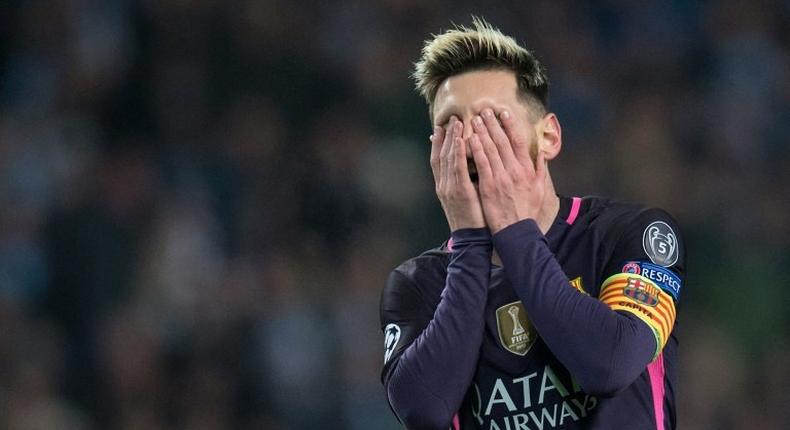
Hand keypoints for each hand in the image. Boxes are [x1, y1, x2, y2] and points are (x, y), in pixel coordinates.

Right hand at [430, 117, 485, 231]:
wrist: (473, 240)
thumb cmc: (475, 220)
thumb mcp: (468, 198)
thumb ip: (468, 181)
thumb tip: (474, 166)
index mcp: (445, 186)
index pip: (438, 159)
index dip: (440, 142)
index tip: (443, 127)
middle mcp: (444, 185)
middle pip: (441, 155)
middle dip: (446, 136)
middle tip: (451, 118)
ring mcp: (450, 188)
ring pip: (449, 158)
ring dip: (452, 139)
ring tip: (457, 122)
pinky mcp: (460, 191)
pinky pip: (459, 168)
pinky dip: (459, 152)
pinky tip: (462, 139)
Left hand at [468, 109, 545, 233]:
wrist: (516, 231)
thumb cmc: (527, 212)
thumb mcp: (540, 190)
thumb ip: (540, 170)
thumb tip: (543, 153)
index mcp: (527, 170)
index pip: (519, 141)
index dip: (511, 125)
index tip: (504, 113)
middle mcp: (515, 170)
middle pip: (502, 141)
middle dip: (493, 124)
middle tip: (484, 110)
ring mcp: (501, 177)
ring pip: (490, 149)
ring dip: (482, 132)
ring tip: (473, 119)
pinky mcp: (489, 186)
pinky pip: (481, 163)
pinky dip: (475, 149)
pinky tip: (469, 138)